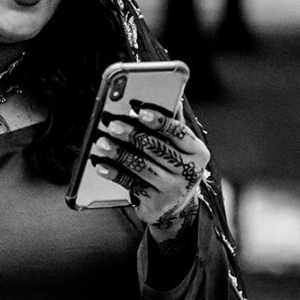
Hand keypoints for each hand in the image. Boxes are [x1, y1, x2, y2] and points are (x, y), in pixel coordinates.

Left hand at [90, 105, 210, 244]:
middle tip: (113, 124)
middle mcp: (189, 171)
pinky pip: (131, 185)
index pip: (180, 132)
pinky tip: (101, 165)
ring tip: (102, 142)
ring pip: (142, 167)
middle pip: (157, 148)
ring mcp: (173, 189)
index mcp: (198, 152)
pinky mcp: (156, 203)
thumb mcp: (181, 147)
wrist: (175, 207)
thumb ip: (174, 121)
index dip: (160, 121)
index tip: (141, 111)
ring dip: (120, 153)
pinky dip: (115, 174)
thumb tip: (174, 92)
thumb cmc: (174, 165)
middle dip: (133, 135)